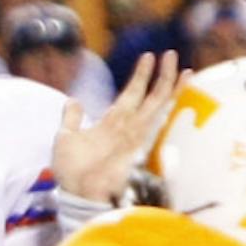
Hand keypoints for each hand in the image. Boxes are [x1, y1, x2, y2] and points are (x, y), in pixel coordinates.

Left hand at [52, 51, 183, 204]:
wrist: (76, 192)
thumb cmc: (71, 171)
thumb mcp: (65, 137)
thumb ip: (72, 119)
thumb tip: (73, 100)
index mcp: (112, 123)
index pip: (131, 94)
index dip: (140, 76)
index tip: (148, 57)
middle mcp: (128, 127)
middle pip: (150, 96)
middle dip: (162, 75)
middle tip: (171, 53)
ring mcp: (134, 134)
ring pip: (157, 104)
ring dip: (168, 83)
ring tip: (179, 63)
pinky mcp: (138, 143)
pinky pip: (155, 121)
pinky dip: (166, 106)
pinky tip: (175, 96)